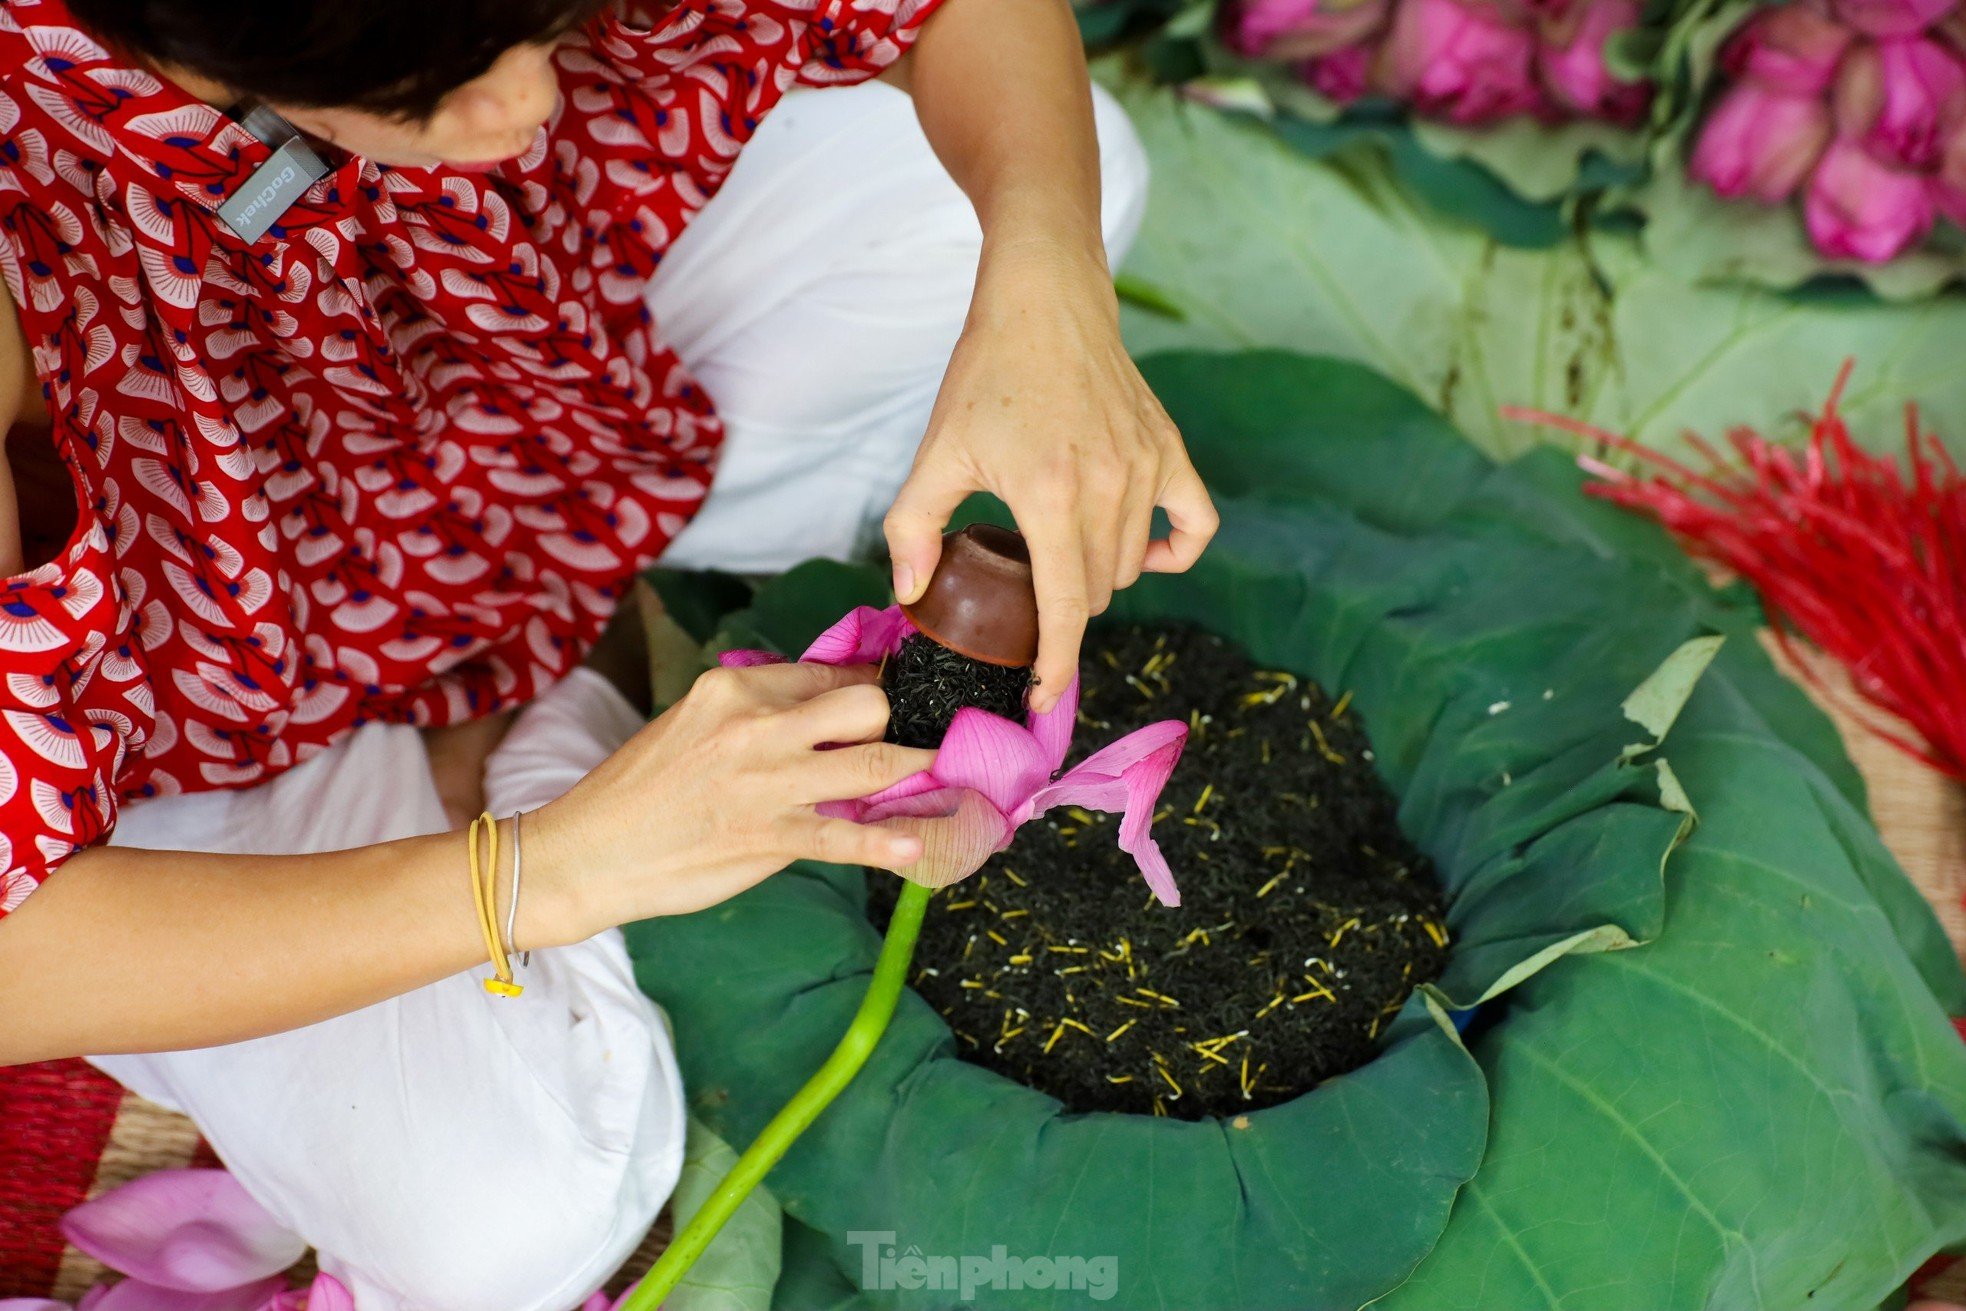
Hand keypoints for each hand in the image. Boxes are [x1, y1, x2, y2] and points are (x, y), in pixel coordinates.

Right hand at [523, 662, 933, 943]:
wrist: (588, 851)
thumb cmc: (641, 790)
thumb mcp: (693, 724)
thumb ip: (755, 713)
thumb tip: (822, 712)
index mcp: (734, 685)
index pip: (829, 674)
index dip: (872, 689)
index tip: (898, 702)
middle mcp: (757, 725)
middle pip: (866, 705)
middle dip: (899, 722)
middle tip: (917, 740)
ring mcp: (767, 783)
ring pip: (874, 765)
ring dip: (921, 774)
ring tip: (951, 778)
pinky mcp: (769, 838)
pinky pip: (848, 839)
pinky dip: (892, 842)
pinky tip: (921, 845)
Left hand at [885, 237, 1217, 710]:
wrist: (1045, 300)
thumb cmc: (986, 373)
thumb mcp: (938, 451)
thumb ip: (914, 527)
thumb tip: (908, 595)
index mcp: (1050, 495)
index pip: (1067, 609)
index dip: (1056, 664)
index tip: (1041, 696)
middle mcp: (1109, 487)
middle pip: (1098, 591)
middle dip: (1062, 608)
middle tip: (1024, 588)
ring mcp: (1146, 467)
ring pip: (1133, 565)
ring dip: (1099, 577)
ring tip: (1057, 551)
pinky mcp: (1169, 449)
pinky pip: (1196, 524)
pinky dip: (1173, 552)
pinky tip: (1144, 557)